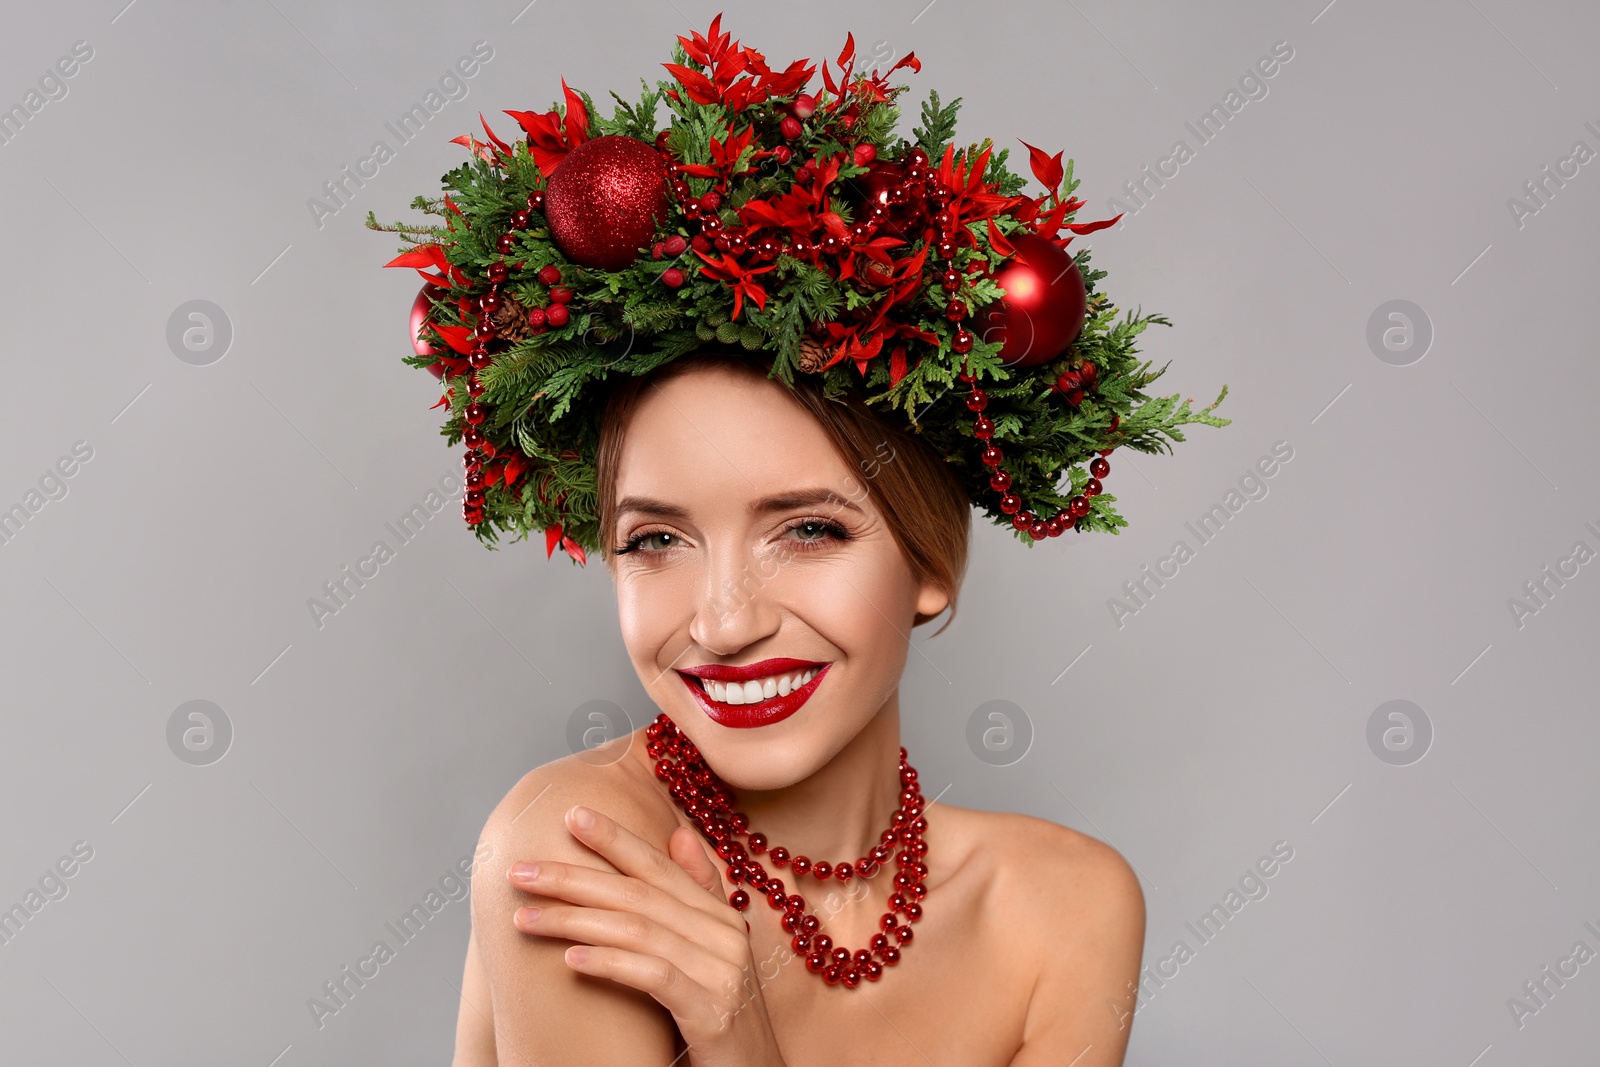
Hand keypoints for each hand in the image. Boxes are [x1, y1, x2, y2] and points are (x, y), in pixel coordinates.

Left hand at [508, 805, 788, 1066]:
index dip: (615, 838)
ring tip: (525, 918)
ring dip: (574, 921)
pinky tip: (570, 960)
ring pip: (638, 931)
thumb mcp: (710, 952)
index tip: (570, 816)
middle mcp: (724, 935)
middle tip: (520, 871)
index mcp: (719, 916)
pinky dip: (610, 964)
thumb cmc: (720, 1014)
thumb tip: (679, 834)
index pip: (658, 865)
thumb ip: (698, 893)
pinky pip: (654, 977)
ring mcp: (722, 973)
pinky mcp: (713, 1013)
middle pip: (637, 894)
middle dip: (573, 878)